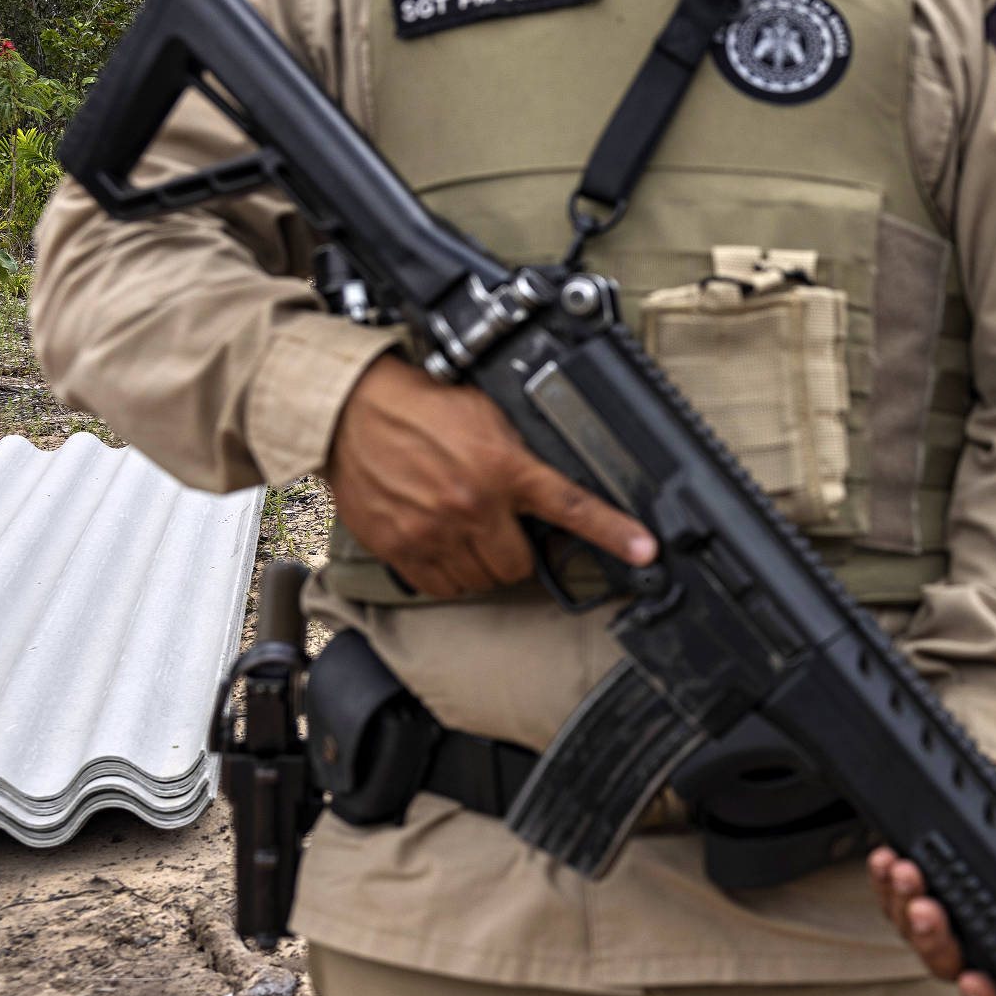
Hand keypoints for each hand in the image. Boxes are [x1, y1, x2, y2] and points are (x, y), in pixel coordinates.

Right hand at [323, 354, 655, 598]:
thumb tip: (551, 481)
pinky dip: (448, 575)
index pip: (571, 507)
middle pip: (520, 565)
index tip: (644, 550)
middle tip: (503, 528)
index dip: (614, 532)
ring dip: (484, 565)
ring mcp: (434, 531)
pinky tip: (442, 545)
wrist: (350, 411)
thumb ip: (521, 454)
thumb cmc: (421, 408)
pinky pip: (441, 587)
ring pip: (483, 581)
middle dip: (519, 551)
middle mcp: (471, 505)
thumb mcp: (488, 417)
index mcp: (503, 469)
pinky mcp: (400, 547)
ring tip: (468, 532)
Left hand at [869, 765, 995, 995]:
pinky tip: (885, 860)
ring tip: (905, 871)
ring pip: (911, 929)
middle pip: (943, 960)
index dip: (983, 995)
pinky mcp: (909, 888)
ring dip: (903, 903)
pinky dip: (883, 880)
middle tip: (929, 910)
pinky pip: (888, 896)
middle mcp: (969, 939)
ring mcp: (937, 915)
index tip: (975, 982)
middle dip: (932, 937)